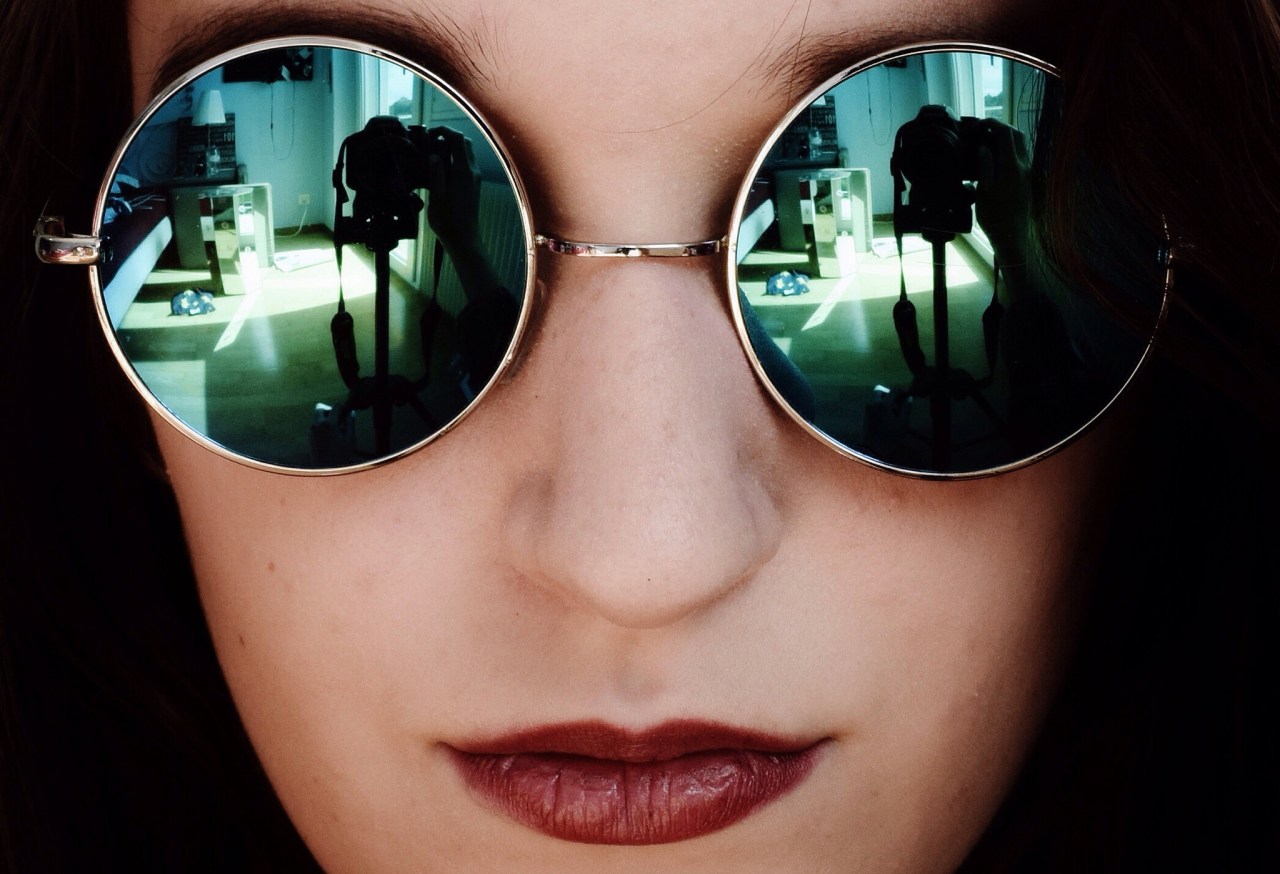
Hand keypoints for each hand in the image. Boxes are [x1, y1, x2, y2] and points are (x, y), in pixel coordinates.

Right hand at [425, 126, 480, 252]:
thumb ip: (436, 174)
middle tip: (430, 141)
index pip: (457, 139)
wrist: (464, 240)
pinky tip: (440, 167)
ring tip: (433, 153)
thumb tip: (434, 154)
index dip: (443, 131)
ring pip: (467, 152)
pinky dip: (455, 158)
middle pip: (465, 142)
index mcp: (463, 173)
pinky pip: (466, 163)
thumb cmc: (448, 222)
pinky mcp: (473, 185)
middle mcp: (473, 172)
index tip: (428, 134)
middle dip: (448, 136)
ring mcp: (475, 178)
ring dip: (452, 147)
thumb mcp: (437, 198)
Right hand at [974, 119, 1031, 264]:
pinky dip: (1009, 149)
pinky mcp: (1027, 180)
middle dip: (1001, 127)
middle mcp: (1024, 166)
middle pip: (1017, 135)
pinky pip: (1020, 156)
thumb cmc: (994, 217)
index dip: (993, 124)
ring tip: (988, 141)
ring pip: (1021, 145)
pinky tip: (996, 157)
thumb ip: (985, 166)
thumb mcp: (984, 192)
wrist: (1012, 237)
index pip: (1005, 134)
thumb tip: (984, 147)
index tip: (979, 123)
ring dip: (1006, 138)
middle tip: (984, 129)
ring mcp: (1028, 173)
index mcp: (1012, 166)